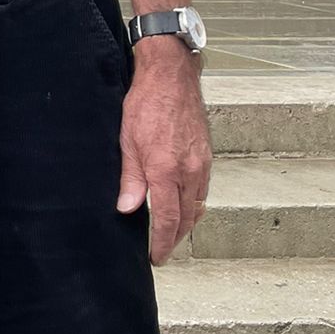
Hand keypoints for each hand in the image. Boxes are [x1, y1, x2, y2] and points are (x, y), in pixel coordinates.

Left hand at [117, 39, 211, 264]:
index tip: (157, 257)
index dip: (163, 243)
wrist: (171, 76)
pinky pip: (203, 189)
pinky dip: (194, 204)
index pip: (168, 220)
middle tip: (163, 251)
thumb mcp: (127, 142)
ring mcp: (201, 163)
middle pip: (187, 218)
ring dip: (186, 223)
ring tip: (172, 234)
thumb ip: (130, 179)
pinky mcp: (207, 155)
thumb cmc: (145, 103)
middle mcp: (189, 171)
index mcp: (166, 170)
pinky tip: (184, 205)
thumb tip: (127, 209)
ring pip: (198, 206)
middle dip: (175, 239)